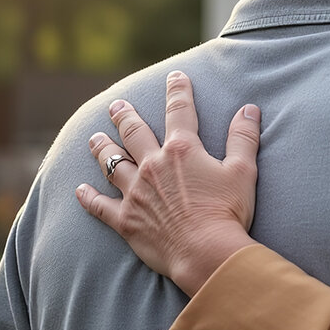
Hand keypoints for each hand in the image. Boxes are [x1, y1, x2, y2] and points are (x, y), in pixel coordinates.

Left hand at [75, 70, 261, 294]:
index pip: (180, 111)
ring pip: (112, 163)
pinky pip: (100, 205)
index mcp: (182, 151)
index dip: (178, 91)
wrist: (205, 252)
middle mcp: (153, 166)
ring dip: (102, 149)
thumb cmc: (228, 211)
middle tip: (115, 105)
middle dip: (125, 115)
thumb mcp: (244, 170)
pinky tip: (80, 191)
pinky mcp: (125, 219)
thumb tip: (249, 109)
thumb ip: (244, 137)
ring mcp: (135, 192)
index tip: (175, 77)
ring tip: (94, 138)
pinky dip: (89, 197)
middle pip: (134, 133)